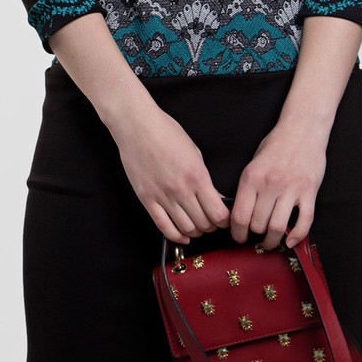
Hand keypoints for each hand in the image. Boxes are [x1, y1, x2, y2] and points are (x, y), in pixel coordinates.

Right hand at [109, 104, 229, 243]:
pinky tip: (182, 236)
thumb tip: (216, 199)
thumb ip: (205, 179)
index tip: (225, 219)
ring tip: (198, 227)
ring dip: (196, 232)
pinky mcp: (147, 199)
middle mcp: (181, 189)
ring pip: (185, 228)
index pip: (218, 213)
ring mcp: (162, 196)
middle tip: (212, 222)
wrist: (137, 125)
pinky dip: (176, 236)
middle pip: (203, 224)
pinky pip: (164, 226)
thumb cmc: (166, 132)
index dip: (225, 221)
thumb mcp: (194, 152)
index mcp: (197, 176)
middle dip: (212, 227)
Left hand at [230, 121, 327, 249]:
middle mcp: (270, 184)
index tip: (238, 238)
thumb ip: (247, 188)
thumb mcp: (253, 163)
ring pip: (278, 227)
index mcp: (252, 177)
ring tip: (270, 242)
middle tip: (255, 239)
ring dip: (273, 240)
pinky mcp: (309, 192)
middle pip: (258, 224)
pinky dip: (297, 236)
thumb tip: (239, 215)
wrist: (302, 130)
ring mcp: (291, 188)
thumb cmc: (276, 145)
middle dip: (254, 236)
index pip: (239, 216)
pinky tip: (290, 241)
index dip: (237, 233)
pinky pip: (304, 221)